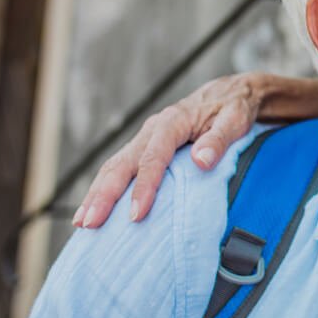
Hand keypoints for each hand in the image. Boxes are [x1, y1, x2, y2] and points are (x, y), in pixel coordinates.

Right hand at [73, 74, 264, 227]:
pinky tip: (95, 208)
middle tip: (90, 224)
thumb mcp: (235, 119)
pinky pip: (120, 168)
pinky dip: (104, 188)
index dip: (143, 187)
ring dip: (96, 194)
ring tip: (82, 224)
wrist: (230, 93)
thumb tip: (202, 160)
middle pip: (122, 163)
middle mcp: (153, 129)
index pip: (153, 158)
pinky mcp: (145, 147)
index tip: (136, 215)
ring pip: (114, 166)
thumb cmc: (233, 108)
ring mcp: (146, 138)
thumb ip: (219, 139)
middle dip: (104, 194)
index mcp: (172, 122)